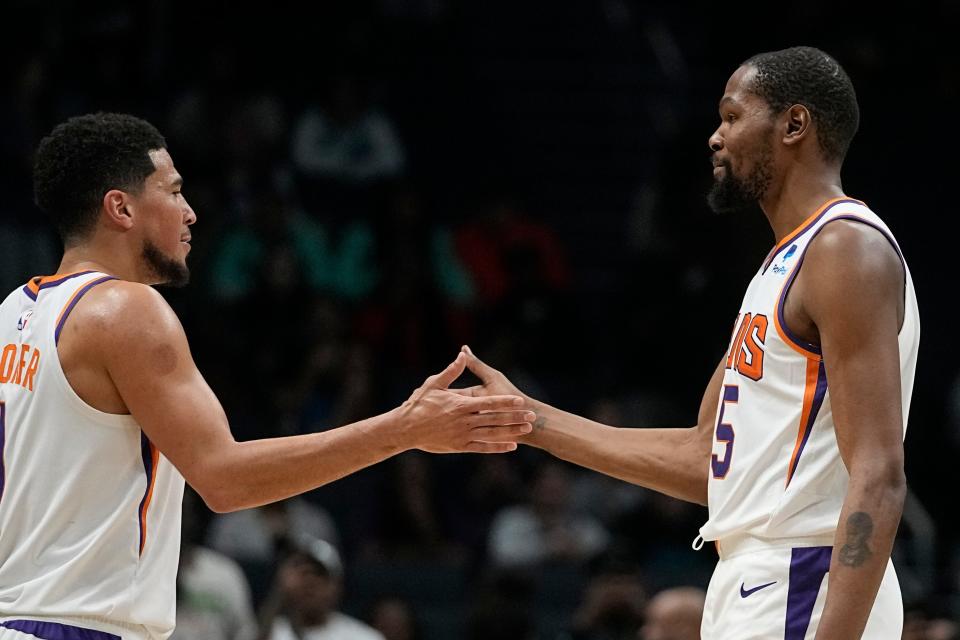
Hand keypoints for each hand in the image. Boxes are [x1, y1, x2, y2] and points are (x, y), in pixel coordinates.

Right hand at [394, 352, 534, 453]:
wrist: (405, 429)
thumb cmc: (418, 404)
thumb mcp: (434, 384)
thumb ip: (452, 371)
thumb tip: (463, 354)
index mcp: (459, 405)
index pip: (488, 403)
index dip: (505, 402)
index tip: (520, 400)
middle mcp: (463, 421)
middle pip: (494, 419)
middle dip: (514, 417)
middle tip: (531, 416)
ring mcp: (462, 435)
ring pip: (491, 434)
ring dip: (510, 432)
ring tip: (526, 429)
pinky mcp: (459, 446)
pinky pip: (482, 447)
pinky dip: (497, 447)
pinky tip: (511, 446)